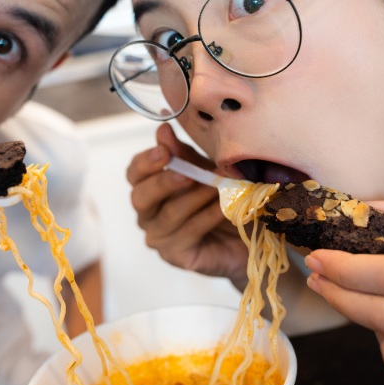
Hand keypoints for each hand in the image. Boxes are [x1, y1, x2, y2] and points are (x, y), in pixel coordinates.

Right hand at [127, 124, 249, 285]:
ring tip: (216, 187)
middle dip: (163, 182)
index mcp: (149, 187)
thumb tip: (163, 129)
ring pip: (167, 215)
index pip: (134, 173)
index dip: (146, 161)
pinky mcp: (175, 255)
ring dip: (194, 198)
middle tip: (186, 173)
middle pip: (140, 197)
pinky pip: (187, 233)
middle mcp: (148, 214)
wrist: (249, 235)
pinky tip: (222, 208)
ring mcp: (159, 237)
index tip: (165, 150)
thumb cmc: (221, 199)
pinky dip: (206, 217)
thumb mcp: (204, 170)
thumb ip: (183, 153)